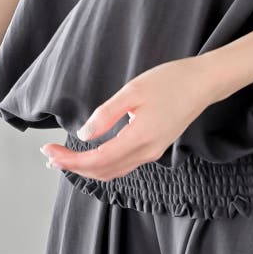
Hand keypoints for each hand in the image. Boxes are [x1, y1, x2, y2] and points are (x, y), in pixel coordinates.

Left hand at [40, 56, 218, 181]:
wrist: (203, 83)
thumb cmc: (170, 81)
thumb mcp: (134, 90)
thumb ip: (107, 113)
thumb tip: (84, 135)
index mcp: (140, 138)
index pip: (97, 160)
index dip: (70, 160)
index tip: (49, 151)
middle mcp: (147, 152)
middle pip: (103, 172)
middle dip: (74, 167)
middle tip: (49, 155)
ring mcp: (153, 152)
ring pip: (113, 171)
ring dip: (87, 168)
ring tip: (64, 158)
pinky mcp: (156, 147)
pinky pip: (123, 165)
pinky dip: (103, 164)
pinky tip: (92, 153)